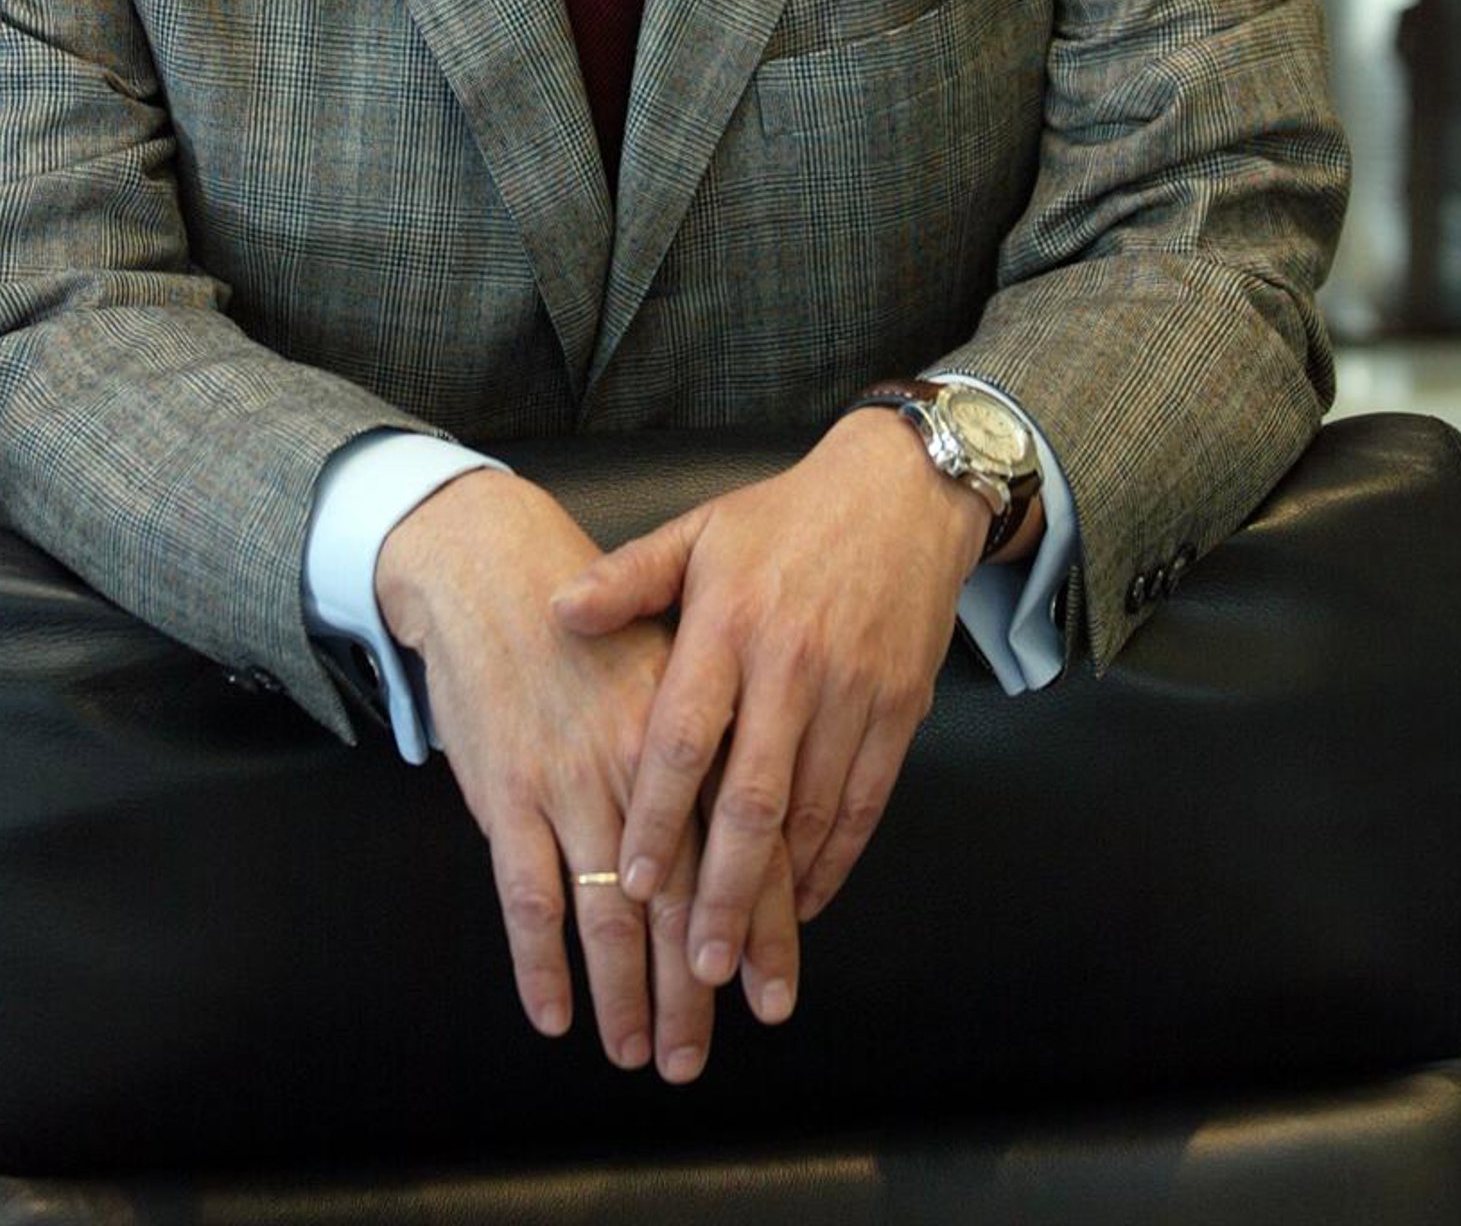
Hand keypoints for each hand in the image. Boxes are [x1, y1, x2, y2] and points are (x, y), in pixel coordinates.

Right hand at [375, 469, 798, 1080]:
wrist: (493, 569)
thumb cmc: (595, 624)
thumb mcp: (677, 657)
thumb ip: (721, 737)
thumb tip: (765, 827)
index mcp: (694, 730)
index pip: (744, 848)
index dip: (760, 929)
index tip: (772, 996)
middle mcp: (640, 765)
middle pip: (681, 899)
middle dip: (692, 989)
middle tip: (698, 1055)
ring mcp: (570, 782)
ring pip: (607, 912)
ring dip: (624, 996)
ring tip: (639, 1053)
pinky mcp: (507, 793)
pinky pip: (527, 896)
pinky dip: (541, 962)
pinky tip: (554, 1014)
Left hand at [550, 410, 987, 989]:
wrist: (903, 493)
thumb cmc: (786, 518)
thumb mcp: (701, 531)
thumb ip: (629, 579)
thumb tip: (557, 611)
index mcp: (731, 621)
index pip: (686, 735)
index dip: (660, 815)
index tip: (633, 883)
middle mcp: (793, 664)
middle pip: (755, 797)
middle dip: (725, 890)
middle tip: (696, 967)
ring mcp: (853, 690)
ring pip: (815, 812)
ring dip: (782, 894)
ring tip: (749, 963)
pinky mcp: (900, 708)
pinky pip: (868, 801)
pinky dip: (838, 859)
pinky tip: (808, 901)